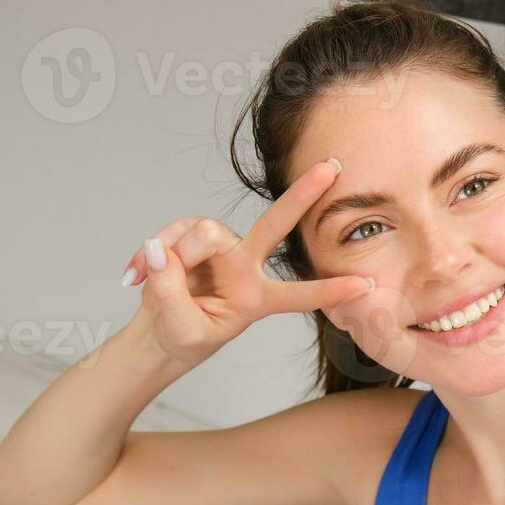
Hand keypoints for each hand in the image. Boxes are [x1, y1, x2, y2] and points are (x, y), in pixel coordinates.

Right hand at [119, 158, 374, 366]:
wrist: (157, 334)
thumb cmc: (181, 338)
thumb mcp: (180, 328)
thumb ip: (171, 290)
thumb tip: (163, 247)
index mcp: (256, 299)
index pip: (298, 295)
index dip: (329, 290)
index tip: (366, 284)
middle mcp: (246, 267)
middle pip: (277, 224)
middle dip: (303, 194)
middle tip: (334, 167)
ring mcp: (222, 249)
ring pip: (203, 231)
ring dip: (174, 254)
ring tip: (150, 280)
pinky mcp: (194, 238)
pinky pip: (174, 232)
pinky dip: (151, 253)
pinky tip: (137, 274)